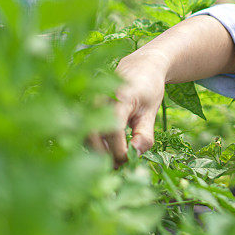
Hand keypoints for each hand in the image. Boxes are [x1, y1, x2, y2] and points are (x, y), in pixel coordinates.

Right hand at [86, 48, 169, 167]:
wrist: (141, 66)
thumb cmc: (148, 89)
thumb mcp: (151, 111)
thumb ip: (144, 135)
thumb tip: (134, 155)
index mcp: (121, 96)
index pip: (113, 128)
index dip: (118, 149)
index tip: (127, 161)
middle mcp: (100, 98)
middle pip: (92, 132)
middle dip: (103, 155)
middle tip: (117, 168)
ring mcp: (90, 101)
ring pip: (83, 132)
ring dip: (94, 152)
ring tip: (111, 164)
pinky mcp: (85, 107)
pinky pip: (82, 129)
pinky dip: (91, 144)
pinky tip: (104, 154)